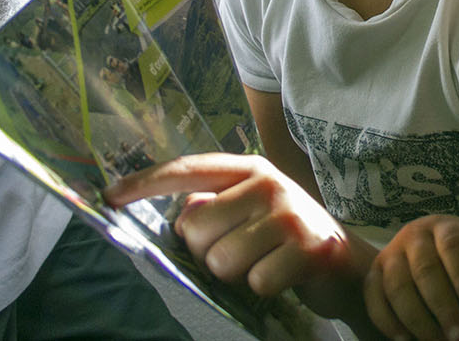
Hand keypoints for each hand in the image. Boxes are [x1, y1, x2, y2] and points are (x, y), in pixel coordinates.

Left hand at [105, 153, 353, 297]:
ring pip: (222, 260)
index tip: (109, 196)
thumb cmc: (286, 240)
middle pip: (196, 227)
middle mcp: (268, 183)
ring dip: (237, 275)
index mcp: (250, 169)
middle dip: (207, 252)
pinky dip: (264, 289)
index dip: (146, 182)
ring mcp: (290, 213)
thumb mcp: (251, 214)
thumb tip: (181, 216)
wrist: (349, 265)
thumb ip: (215, 208)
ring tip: (264, 264)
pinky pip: (256, 282)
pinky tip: (284, 278)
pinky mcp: (310, 248)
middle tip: (240, 253)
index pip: (189, 169)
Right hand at [364, 214, 458, 340]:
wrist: (440, 248)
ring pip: (397, 286)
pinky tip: (407, 340)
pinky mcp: (374, 274)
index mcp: (445, 226)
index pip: (453, 246)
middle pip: (424, 269)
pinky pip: (373, 298)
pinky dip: (387, 322)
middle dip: (443, 306)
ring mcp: (390, 253)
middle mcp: (413, 234)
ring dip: (417, 319)